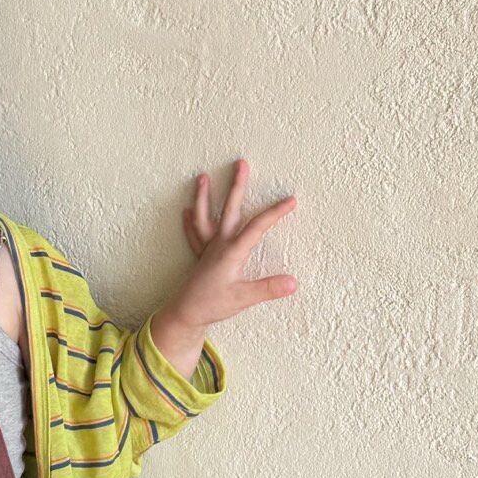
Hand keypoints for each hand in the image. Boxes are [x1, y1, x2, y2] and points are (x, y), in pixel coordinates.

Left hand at [169, 158, 297, 329]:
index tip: (291, 199)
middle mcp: (219, 244)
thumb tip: (293, 282)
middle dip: (237, 186)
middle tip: (241, 163)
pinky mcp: (201, 257)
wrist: (184, 314)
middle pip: (229, 209)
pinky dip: (191, 221)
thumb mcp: (243, 298)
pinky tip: (186, 210)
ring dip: (203, 196)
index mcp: (232, 251)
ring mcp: (208, 249)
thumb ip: (268, 288)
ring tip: (201, 177)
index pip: (258, 226)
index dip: (275, 212)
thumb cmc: (212, 305)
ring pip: (206, 216)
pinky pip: (195, 234)